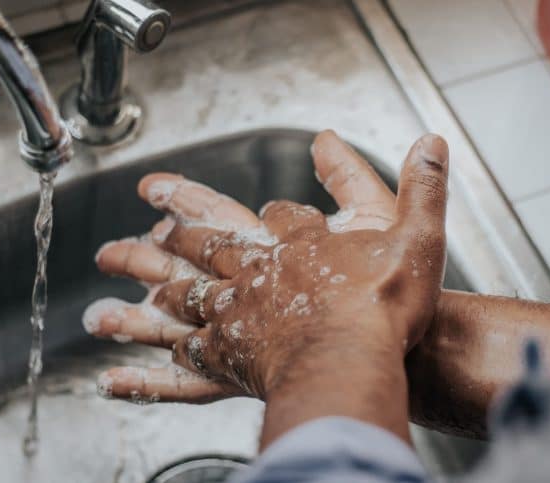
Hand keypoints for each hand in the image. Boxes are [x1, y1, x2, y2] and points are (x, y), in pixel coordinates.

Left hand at [86, 131, 449, 440]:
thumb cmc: (384, 305)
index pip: (279, 214)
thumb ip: (422, 187)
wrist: (351, 361)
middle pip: (210, 242)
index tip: (265, 209)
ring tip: (118, 277)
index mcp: (301, 241)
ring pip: (186, 289)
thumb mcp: (418, 235)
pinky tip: (149, 358)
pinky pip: (189, 352)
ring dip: (152, 280)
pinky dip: (166, 354)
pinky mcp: (231, 354)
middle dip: (178, 229)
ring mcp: (240, 311)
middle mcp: (261, 269)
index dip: (276, 211)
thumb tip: (431, 142)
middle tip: (146, 219)